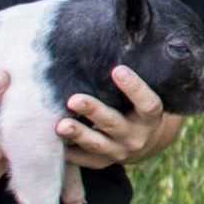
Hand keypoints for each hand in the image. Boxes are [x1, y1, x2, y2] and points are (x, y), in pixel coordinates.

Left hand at [59, 65, 181, 169]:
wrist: (144, 140)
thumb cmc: (138, 105)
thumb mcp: (143, 94)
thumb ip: (128, 78)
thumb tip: (111, 41)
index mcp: (151, 117)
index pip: (147, 103)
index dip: (134, 88)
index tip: (117, 69)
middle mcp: (137, 136)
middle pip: (114, 123)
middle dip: (94, 111)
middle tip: (74, 100)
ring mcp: (119, 151)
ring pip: (97, 144)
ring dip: (78, 134)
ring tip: (60, 126)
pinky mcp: (103, 162)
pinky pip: (84, 160)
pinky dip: (68, 152)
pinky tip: (52, 142)